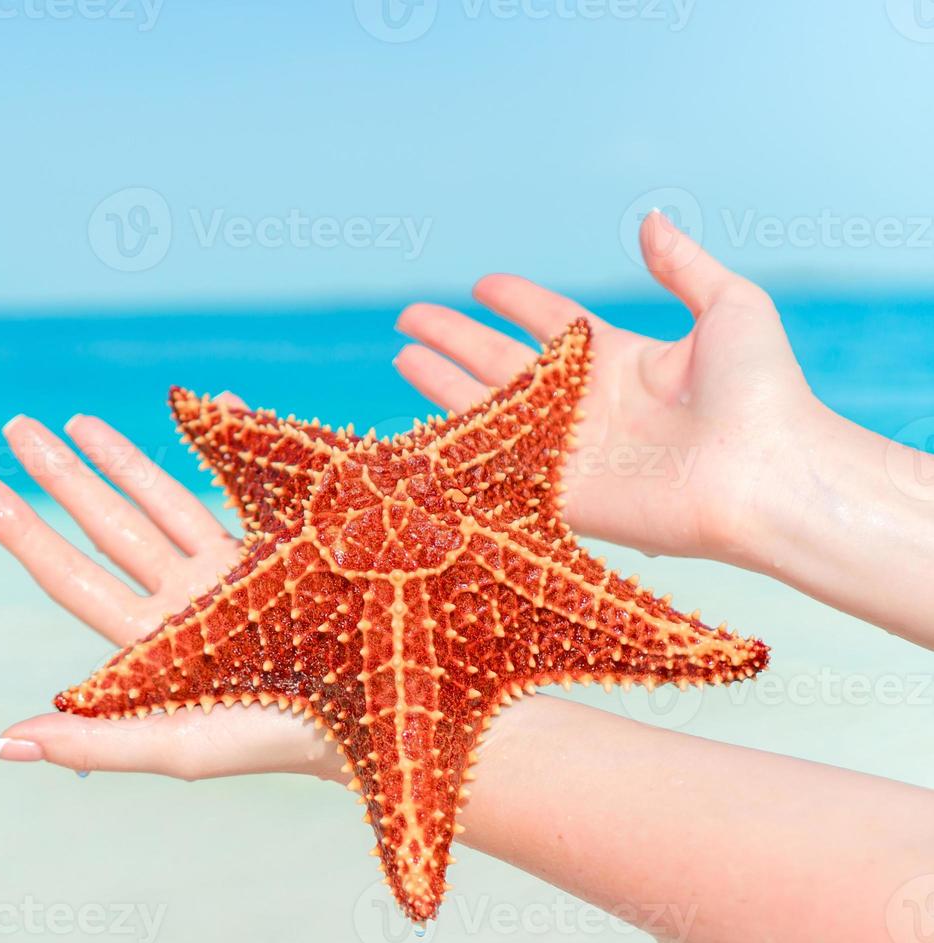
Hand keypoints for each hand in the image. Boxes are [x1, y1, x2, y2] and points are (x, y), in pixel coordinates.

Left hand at [0, 409, 343, 782]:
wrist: (385, 714)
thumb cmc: (277, 741)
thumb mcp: (179, 748)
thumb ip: (93, 742)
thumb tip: (1, 742)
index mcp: (150, 646)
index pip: (70, 576)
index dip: (23, 531)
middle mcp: (180, 603)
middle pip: (105, 528)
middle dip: (61, 478)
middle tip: (15, 425)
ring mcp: (227, 575)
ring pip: (160, 504)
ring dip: (120, 459)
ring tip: (76, 420)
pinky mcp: (277, 549)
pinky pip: (239, 486)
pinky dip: (225, 445)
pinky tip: (207, 405)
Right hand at [393, 210, 816, 563]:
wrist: (766, 474)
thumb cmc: (763, 392)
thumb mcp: (730, 307)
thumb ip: (682, 266)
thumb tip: (652, 220)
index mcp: (622, 362)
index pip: (553, 326)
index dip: (516, 303)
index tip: (482, 284)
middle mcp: (588, 405)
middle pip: (504, 364)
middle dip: (456, 339)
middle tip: (410, 317)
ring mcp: (570, 451)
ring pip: (490, 411)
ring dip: (444, 383)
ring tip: (403, 356)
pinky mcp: (560, 495)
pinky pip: (497, 469)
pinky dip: (458, 450)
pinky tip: (422, 426)